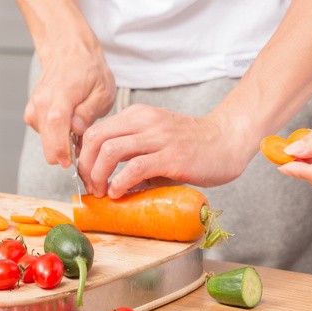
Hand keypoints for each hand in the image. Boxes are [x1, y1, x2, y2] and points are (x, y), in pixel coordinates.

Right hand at [25, 40, 114, 167]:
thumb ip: (89, 112)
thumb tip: (77, 130)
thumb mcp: (102, 90)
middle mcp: (41, 103)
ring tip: (81, 127)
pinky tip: (70, 123)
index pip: (55, 127)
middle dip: (67, 152)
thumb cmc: (88, 70)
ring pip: (47, 142)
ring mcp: (34, 109)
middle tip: (87, 144)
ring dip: (64, 143)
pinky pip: (45, 135)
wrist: (68, 52)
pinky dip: (58, 136)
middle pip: (48, 143)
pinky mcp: (32, 114)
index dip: (62, 150)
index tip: (71, 163)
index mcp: (60, 96)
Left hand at [78, 104, 253, 198]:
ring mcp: (159, 138)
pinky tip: (120, 193)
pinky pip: (135, 168)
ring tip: (104, 192)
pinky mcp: (171, 157)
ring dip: (99, 175)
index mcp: (138, 115)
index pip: (95, 130)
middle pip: (96, 138)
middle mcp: (145, 122)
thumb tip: (107, 180)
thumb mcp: (156, 140)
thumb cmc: (192, 145)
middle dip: (86, 166)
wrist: (227, 141)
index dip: (84, 156)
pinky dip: (120, 183)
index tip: (87, 175)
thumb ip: (132, 153)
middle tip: (91, 187)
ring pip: (110, 151)